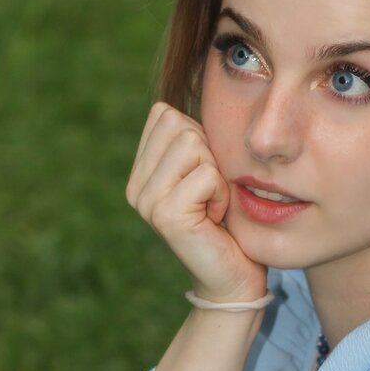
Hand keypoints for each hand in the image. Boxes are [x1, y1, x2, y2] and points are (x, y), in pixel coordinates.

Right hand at [125, 102, 267, 302]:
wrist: (234, 279)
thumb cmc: (230, 224)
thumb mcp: (208, 172)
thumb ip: (193, 141)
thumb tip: (190, 91)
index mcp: (141, 172)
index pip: (165, 114)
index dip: (200, 139)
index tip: (206, 179)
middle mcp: (135, 186)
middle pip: (179, 124)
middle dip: (210, 155)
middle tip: (212, 195)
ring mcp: (146, 201)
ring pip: (193, 144)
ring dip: (217, 174)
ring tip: (214, 206)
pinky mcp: (166, 215)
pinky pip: (206, 174)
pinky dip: (222, 193)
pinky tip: (216, 219)